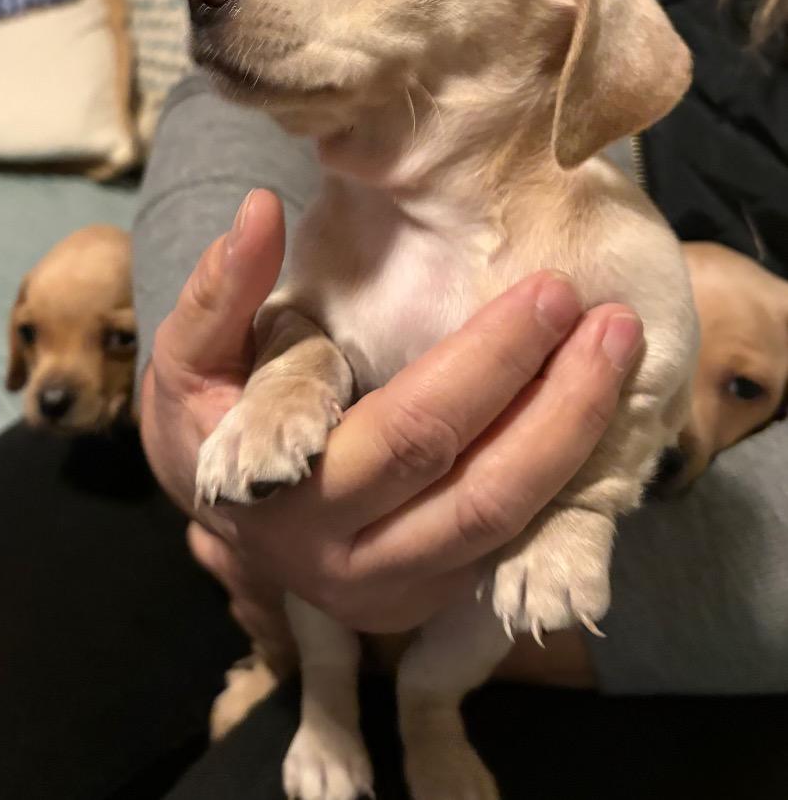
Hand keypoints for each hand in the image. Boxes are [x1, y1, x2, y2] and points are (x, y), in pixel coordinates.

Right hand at [140, 190, 642, 634]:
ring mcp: (394, 594)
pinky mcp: (427, 599)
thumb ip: (222, 288)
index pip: (409, 432)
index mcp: (287, 500)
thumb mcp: (190, 353)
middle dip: (559, 403)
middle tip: (610, 323)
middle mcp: (346, 564)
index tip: (550, 290)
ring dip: (576, 442)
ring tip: (618, 357)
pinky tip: (589, 413)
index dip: (488, 363)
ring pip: (508, 529)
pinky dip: (560, 481)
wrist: (214, 498)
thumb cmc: (203, 413)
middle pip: (480, 492)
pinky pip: (511, 548)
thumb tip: (260, 209)